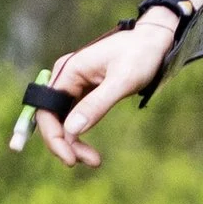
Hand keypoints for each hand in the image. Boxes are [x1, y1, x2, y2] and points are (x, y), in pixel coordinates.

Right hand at [33, 13, 177, 167]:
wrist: (155, 41)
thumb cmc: (141, 55)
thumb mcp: (123, 81)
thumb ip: (97, 104)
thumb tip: (71, 131)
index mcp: (69, 70)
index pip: (47, 110)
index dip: (54, 137)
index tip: (70, 158)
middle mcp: (66, 76)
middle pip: (52, 117)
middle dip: (64, 143)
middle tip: (84, 162)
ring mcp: (74, 83)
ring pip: (63, 120)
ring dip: (72, 142)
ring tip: (93, 160)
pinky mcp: (84, 90)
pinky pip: (73, 116)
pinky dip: (79, 134)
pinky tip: (89, 150)